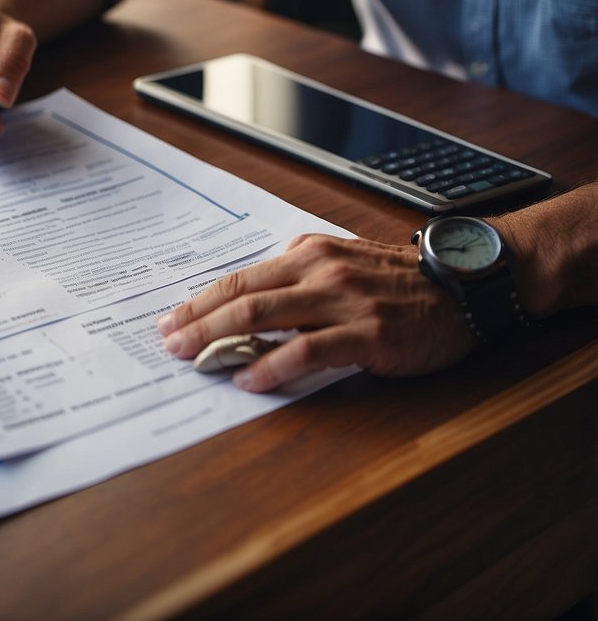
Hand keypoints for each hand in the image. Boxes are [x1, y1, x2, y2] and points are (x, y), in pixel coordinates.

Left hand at [156, 234, 475, 391]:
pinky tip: (250, 380)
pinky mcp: (368, 334)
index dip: (199, 302)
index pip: (239, 278)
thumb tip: (244, 304)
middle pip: (242, 296)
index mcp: (308, 253)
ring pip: (265, 317)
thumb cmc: (399, 281)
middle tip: (169, 344)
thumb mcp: (341, 264)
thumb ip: (296, 279)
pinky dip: (272, 366)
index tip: (170, 321)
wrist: (465, 286)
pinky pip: (308, 350)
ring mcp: (344, 301)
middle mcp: (320, 271)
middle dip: (197, 322)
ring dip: (222, 341)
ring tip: (196, 361)